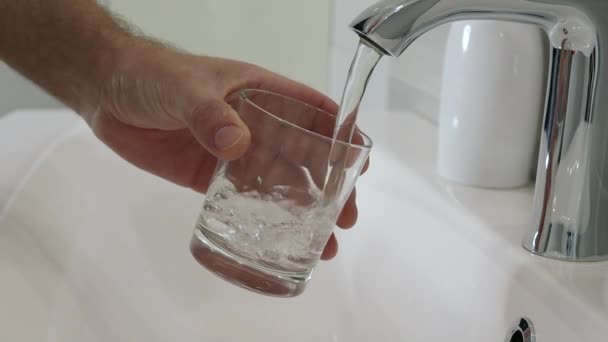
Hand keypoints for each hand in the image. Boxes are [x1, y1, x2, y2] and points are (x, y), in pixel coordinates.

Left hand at [83, 41, 364, 259]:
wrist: (107, 92)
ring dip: (302, 210)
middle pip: (305, 156)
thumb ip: (210, 114)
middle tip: (345, 217)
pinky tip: (279, 238)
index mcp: (262, 94)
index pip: (314, 112)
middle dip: (329, 186)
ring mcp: (236, 153)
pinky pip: (244, 199)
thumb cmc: (153, 75)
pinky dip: (264, 217)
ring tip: (322, 242)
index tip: (360, 164)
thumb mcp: (186, 88)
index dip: (341, 134)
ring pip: (279, 183)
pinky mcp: (210, 177)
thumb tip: (237, 145)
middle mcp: (257, 125)